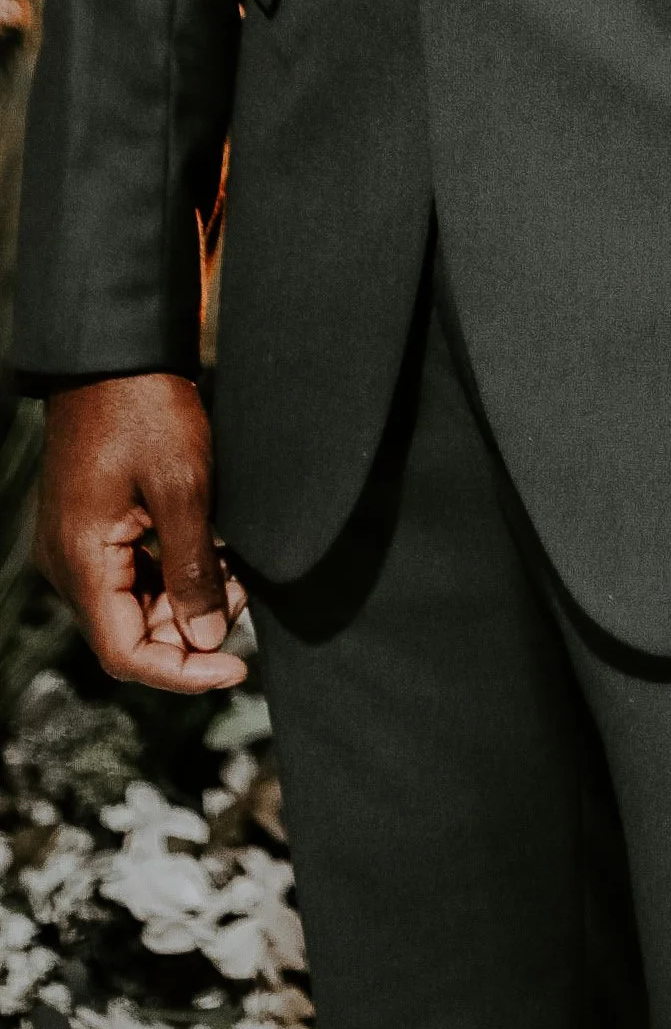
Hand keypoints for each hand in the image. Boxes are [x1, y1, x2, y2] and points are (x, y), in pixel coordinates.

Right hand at [35, 374, 249, 693]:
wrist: (115, 356)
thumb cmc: (147, 411)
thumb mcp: (183, 488)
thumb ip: (193, 569)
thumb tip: (207, 639)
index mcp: (81, 562)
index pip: (125, 653)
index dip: (182, 672)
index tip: (236, 668)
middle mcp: (68, 565)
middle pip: (129, 634)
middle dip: (190, 629)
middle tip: (243, 592)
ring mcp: (76, 547)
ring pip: (132, 607)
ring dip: (185, 602)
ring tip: (234, 569)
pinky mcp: (90, 529)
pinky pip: (130, 576)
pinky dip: (172, 575)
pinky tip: (213, 552)